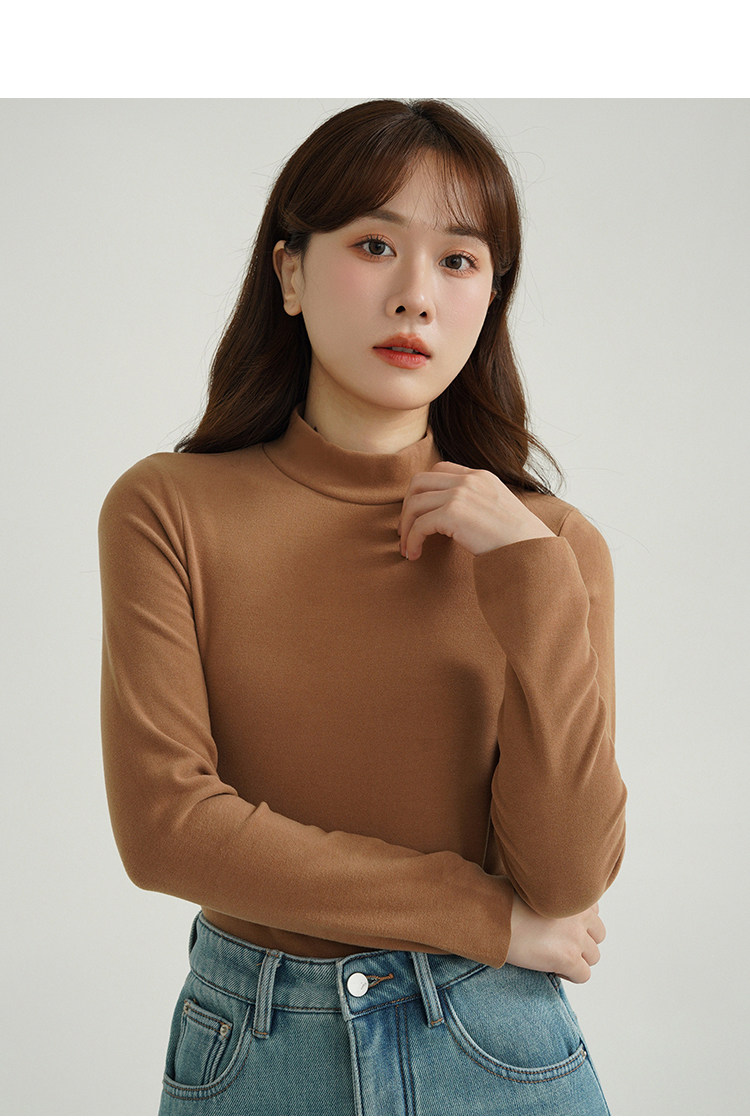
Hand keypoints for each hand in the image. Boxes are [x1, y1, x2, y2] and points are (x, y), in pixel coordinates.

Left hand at [397, 462, 554, 559]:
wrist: (532, 551)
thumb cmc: (518, 540)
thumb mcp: (498, 509)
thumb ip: (476, 503)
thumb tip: (450, 519)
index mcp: (480, 476)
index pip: (439, 470)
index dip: (422, 492)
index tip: (418, 515)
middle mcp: (469, 480)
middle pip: (419, 482)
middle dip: (407, 507)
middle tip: (405, 531)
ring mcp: (460, 494)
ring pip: (414, 503)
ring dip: (406, 527)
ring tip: (407, 548)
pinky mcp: (453, 513)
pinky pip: (419, 524)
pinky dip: (412, 540)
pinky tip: (415, 554)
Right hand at [505, 894, 605, 983]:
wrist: (490, 916)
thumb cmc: (504, 899)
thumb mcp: (533, 887)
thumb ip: (553, 895)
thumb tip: (556, 910)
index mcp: (574, 894)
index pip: (594, 912)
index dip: (578, 922)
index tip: (560, 927)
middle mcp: (580, 914)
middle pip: (598, 935)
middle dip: (582, 941)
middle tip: (559, 944)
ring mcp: (576, 937)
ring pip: (593, 957)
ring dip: (577, 959)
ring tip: (554, 956)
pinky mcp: (568, 958)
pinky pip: (583, 975)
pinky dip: (570, 975)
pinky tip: (552, 967)